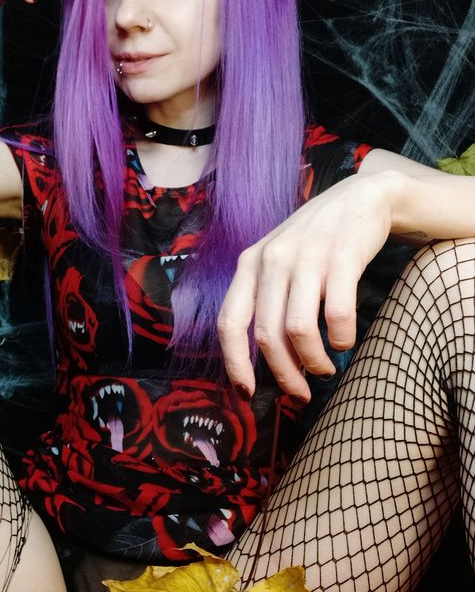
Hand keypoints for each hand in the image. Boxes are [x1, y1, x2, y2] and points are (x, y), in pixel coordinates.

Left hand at [217, 171, 401, 400]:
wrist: (363, 197)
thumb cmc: (318, 240)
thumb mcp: (279, 260)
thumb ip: (266, 298)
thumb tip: (265, 359)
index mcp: (249, 264)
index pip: (229, 323)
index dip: (234, 364)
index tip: (248, 395)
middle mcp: (272, 260)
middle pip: (267, 335)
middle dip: (284, 375)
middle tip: (300, 395)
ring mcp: (306, 257)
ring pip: (298, 330)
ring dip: (314, 361)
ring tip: (325, 369)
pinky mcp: (342, 256)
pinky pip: (336, 314)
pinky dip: (341, 338)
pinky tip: (345, 341)